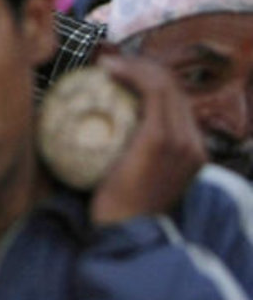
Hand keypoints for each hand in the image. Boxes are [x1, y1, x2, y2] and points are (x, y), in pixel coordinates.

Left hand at [89, 51, 205, 225]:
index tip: (119, 75)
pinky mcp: (161, 139)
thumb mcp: (133, 180)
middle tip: (110, 64)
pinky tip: (107, 71)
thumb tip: (105, 134)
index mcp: (192, 153)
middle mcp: (194, 145)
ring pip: (165, 85)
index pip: (177, 104)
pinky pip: (152, 92)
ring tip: (107, 64)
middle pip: (174, 90)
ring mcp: (182, 141)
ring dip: (136, 66)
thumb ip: (132, 157)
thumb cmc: (120, 212)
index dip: (150, 81)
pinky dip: (132, 74)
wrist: (126, 236)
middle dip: (143, 68)